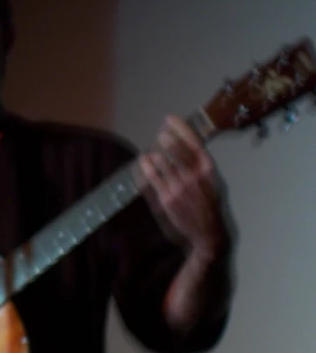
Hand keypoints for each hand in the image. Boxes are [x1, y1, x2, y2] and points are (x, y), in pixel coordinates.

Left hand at [139, 115, 229, 259]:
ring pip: (163, 162)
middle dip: (167, 138)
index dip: (181, 128)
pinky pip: (152, 177)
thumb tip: (179, 140)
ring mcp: (180, 187)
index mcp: (207, 170)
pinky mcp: (167, 198)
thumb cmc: (207, 203)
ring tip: (151, 152)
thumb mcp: (209, 181)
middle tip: (161, 133)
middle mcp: (194, 176)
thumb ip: (197, 163)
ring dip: (155, 153)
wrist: (207, 233)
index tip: (170, 118)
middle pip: (177, 149)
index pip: (194, 143)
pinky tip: (142, 161)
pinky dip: (146, 166)